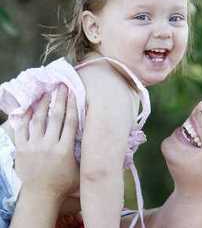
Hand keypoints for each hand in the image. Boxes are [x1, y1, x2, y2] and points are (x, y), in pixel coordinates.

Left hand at [14, 85, 79, 200]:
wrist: (41, 195)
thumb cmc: (64, 183)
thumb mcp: (81, 171)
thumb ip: (88, 157)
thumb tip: (100, 143)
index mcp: (64, 150)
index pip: (70, 123)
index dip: (72, 106)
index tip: (73, 93)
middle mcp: (49, 145)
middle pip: (55, 117)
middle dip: (59, 99)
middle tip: (61, 86)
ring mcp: (33, 146)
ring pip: (38, 120)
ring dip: (43, 104)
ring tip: (46, 92)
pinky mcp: (21, 149)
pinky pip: (21, 129)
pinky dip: (24, 117)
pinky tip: (28, 107)